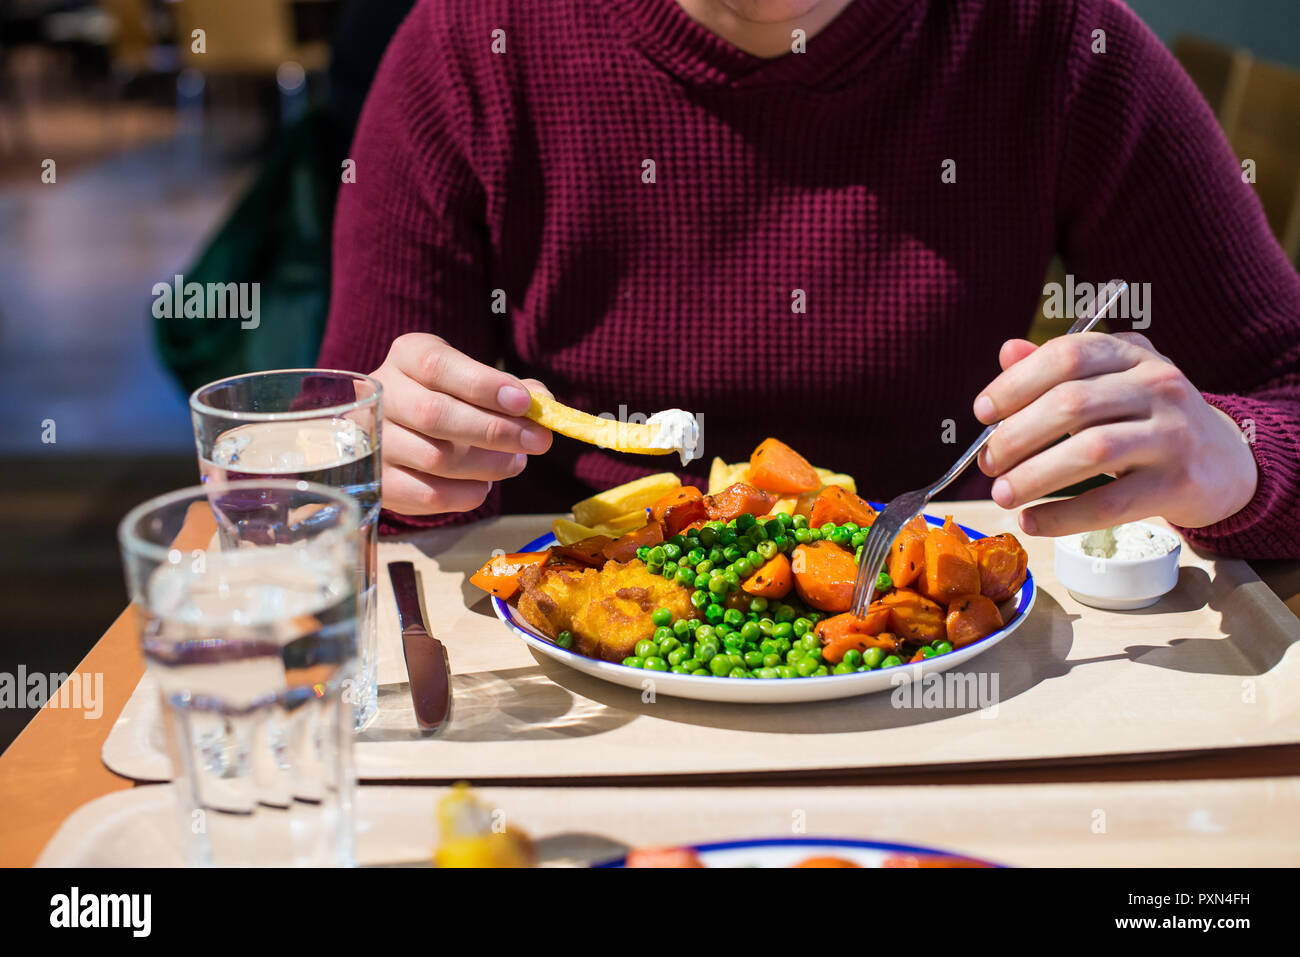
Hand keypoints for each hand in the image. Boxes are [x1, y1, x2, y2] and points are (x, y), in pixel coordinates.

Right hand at [369, 333, 552, 514]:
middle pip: (434, 414)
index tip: (525, 403)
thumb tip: (544, 403)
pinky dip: (466, 493)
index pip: (437, 366)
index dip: (483, 385)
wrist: (398, 432)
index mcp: (407, 356)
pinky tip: (484, 485)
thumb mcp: (475, 382)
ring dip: (487, 465)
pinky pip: (427, 495)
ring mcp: (372, 441)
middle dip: (495, 430)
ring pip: (434, 458)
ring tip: (516, 462)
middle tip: (538, 441)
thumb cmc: (448, 399)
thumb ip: (512, 390)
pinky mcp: (379, 483)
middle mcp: (381, 395)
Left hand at [973, 332, 1256, 535]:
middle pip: (1071, 404)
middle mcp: (1157, 386)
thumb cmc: (1149, 419)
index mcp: (1133, 355)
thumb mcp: (1112, 381)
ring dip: (1033, 476)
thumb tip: (1006, 352)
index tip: (982, 412)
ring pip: (1090, 451)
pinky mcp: (1178, 483)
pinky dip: (1062, 516)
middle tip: (987, 462)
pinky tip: (1032, 522)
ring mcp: (1172, 433)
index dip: (1017, 382)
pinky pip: (1110, 502)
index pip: (1068, 355)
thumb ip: (1060, 369)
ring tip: (1001, 494)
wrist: (1224, 461)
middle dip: (1015, 436)